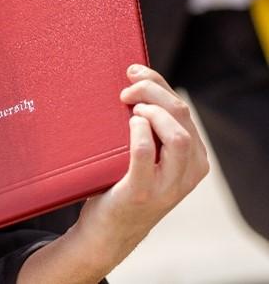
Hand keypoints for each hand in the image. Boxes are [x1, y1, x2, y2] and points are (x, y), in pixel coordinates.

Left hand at [17, 65, 208, 283]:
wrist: (108, 230)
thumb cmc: (122, 183)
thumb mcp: (146, 155)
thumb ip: (148, 128)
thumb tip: (131, 83)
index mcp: (193, 157)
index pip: (182, 109)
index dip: (158, 83)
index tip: (133, 72)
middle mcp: (188, 171)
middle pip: (181, 114)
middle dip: (152, 90)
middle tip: (126, 88)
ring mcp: (169, 185)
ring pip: (177, 134)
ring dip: (151, 111)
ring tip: (128, 108)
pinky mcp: (143, 193)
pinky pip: (146, 154)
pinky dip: (138, 133)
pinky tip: (128, 124)